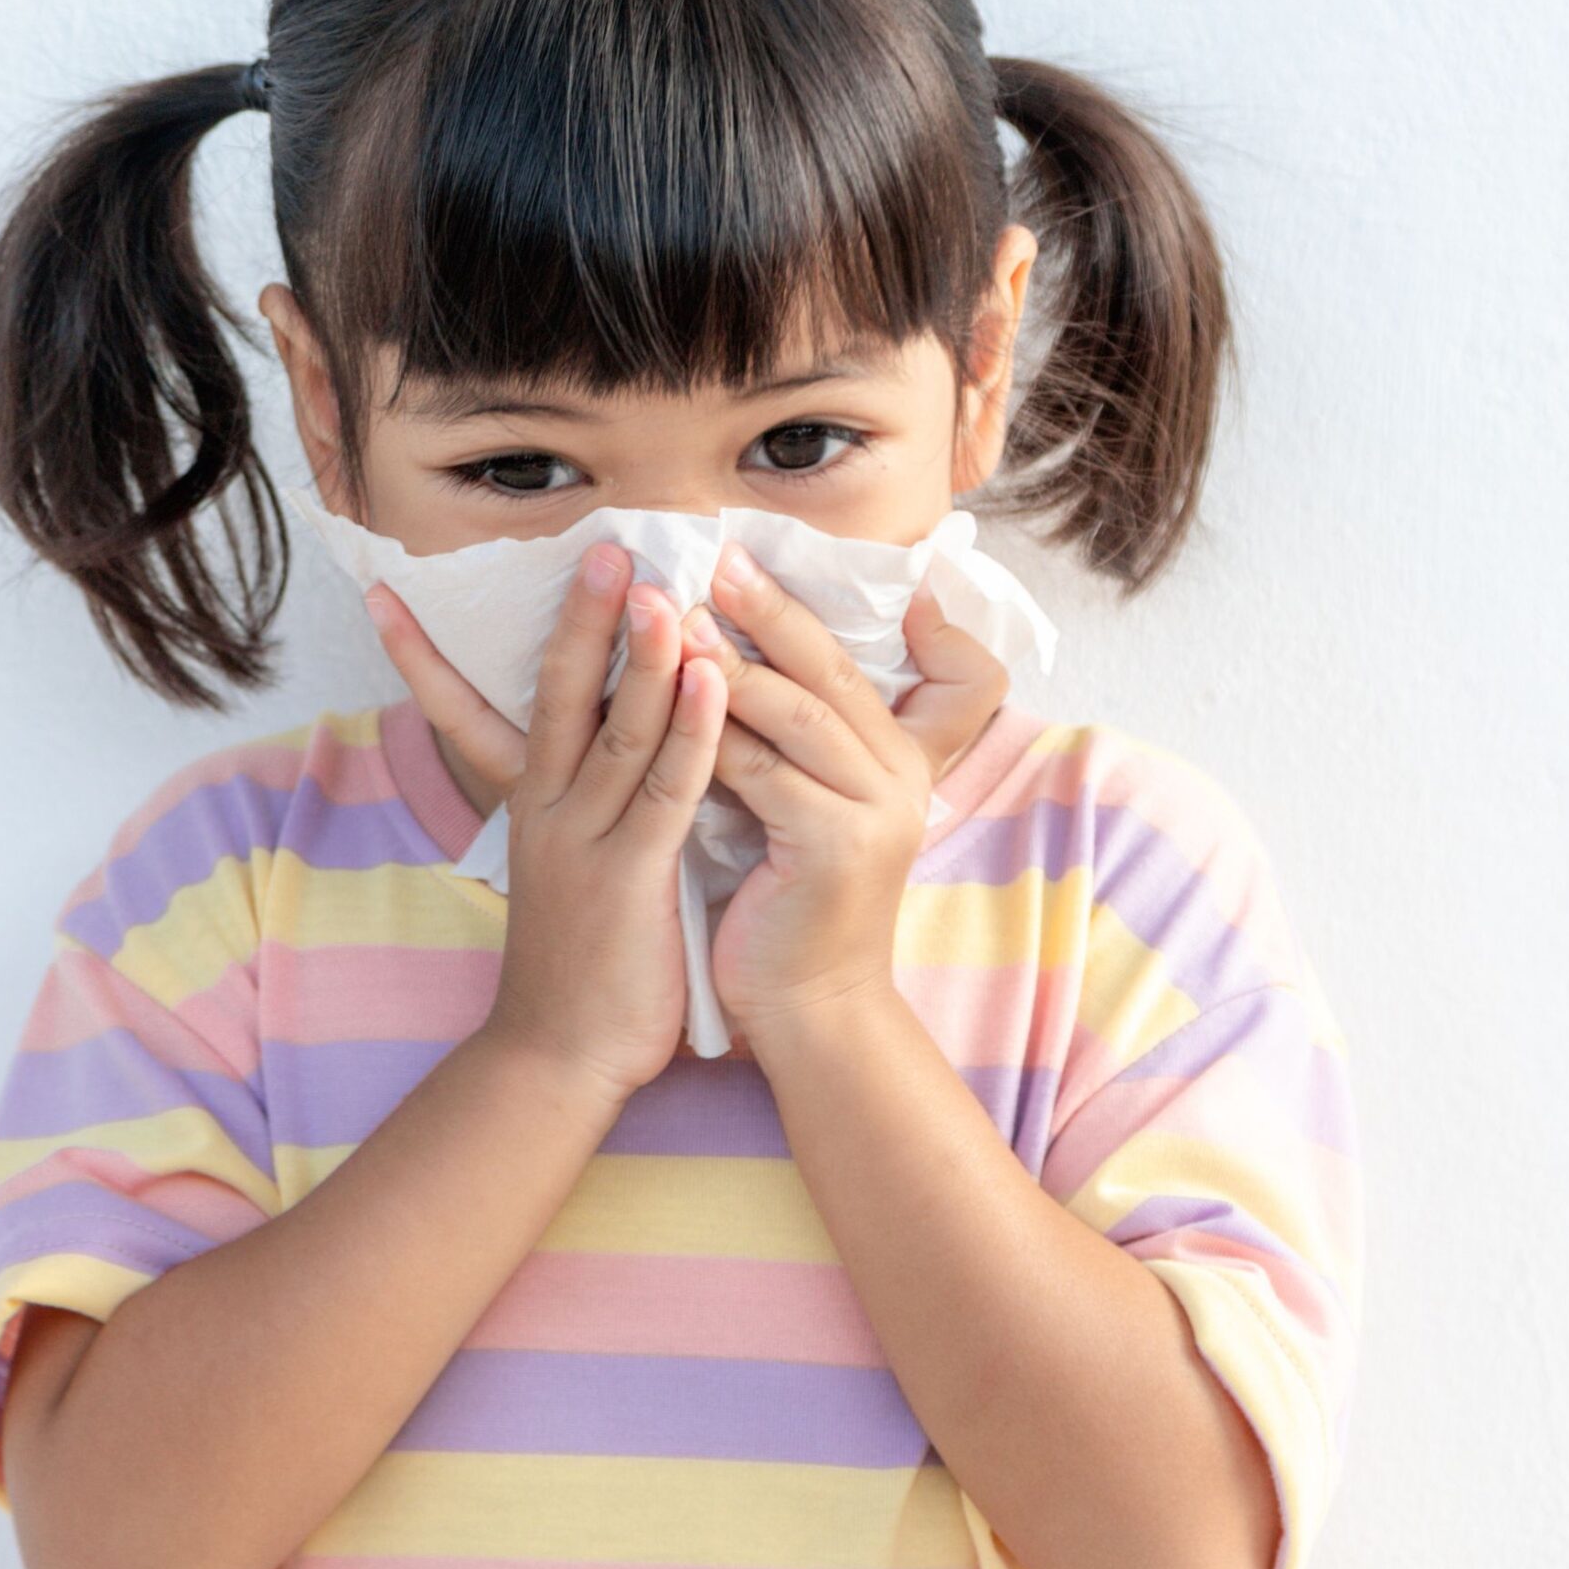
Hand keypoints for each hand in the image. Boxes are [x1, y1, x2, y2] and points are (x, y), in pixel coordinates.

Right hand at [364, 553, 728, 1102]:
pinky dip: (691, 729)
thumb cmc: (575, 960)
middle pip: (556, 693)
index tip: (389, 591)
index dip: (424, 654)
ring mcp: (585, 841)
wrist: (557, 1059)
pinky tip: (711, 680)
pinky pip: (667, 789)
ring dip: (641, 655)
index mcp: (528, 803)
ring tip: (661, 587)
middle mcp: (547, 808)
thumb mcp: (561, 865)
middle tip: (601, 544)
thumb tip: (591, 741)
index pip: (466, 708)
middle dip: (580, 617)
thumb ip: (574, 801)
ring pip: (616, 729)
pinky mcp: (632, 876)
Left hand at [691, 545, 1010, 1038]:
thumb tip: (720, 658)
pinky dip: (716, 735)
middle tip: (711, 559)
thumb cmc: (785, 904)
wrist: (808, 1012)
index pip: (841, 663)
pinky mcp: (838, 847)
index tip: (738, 556)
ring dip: (732, 661)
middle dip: (767, 610)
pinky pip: (766, 774)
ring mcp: (875, 811)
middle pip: (827, 671)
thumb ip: (783, 741)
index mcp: (891, 757)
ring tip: (678, 615)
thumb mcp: (797, 806)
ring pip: (796, 715)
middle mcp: (896, 776)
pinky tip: (673, 700)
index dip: (790, 608)